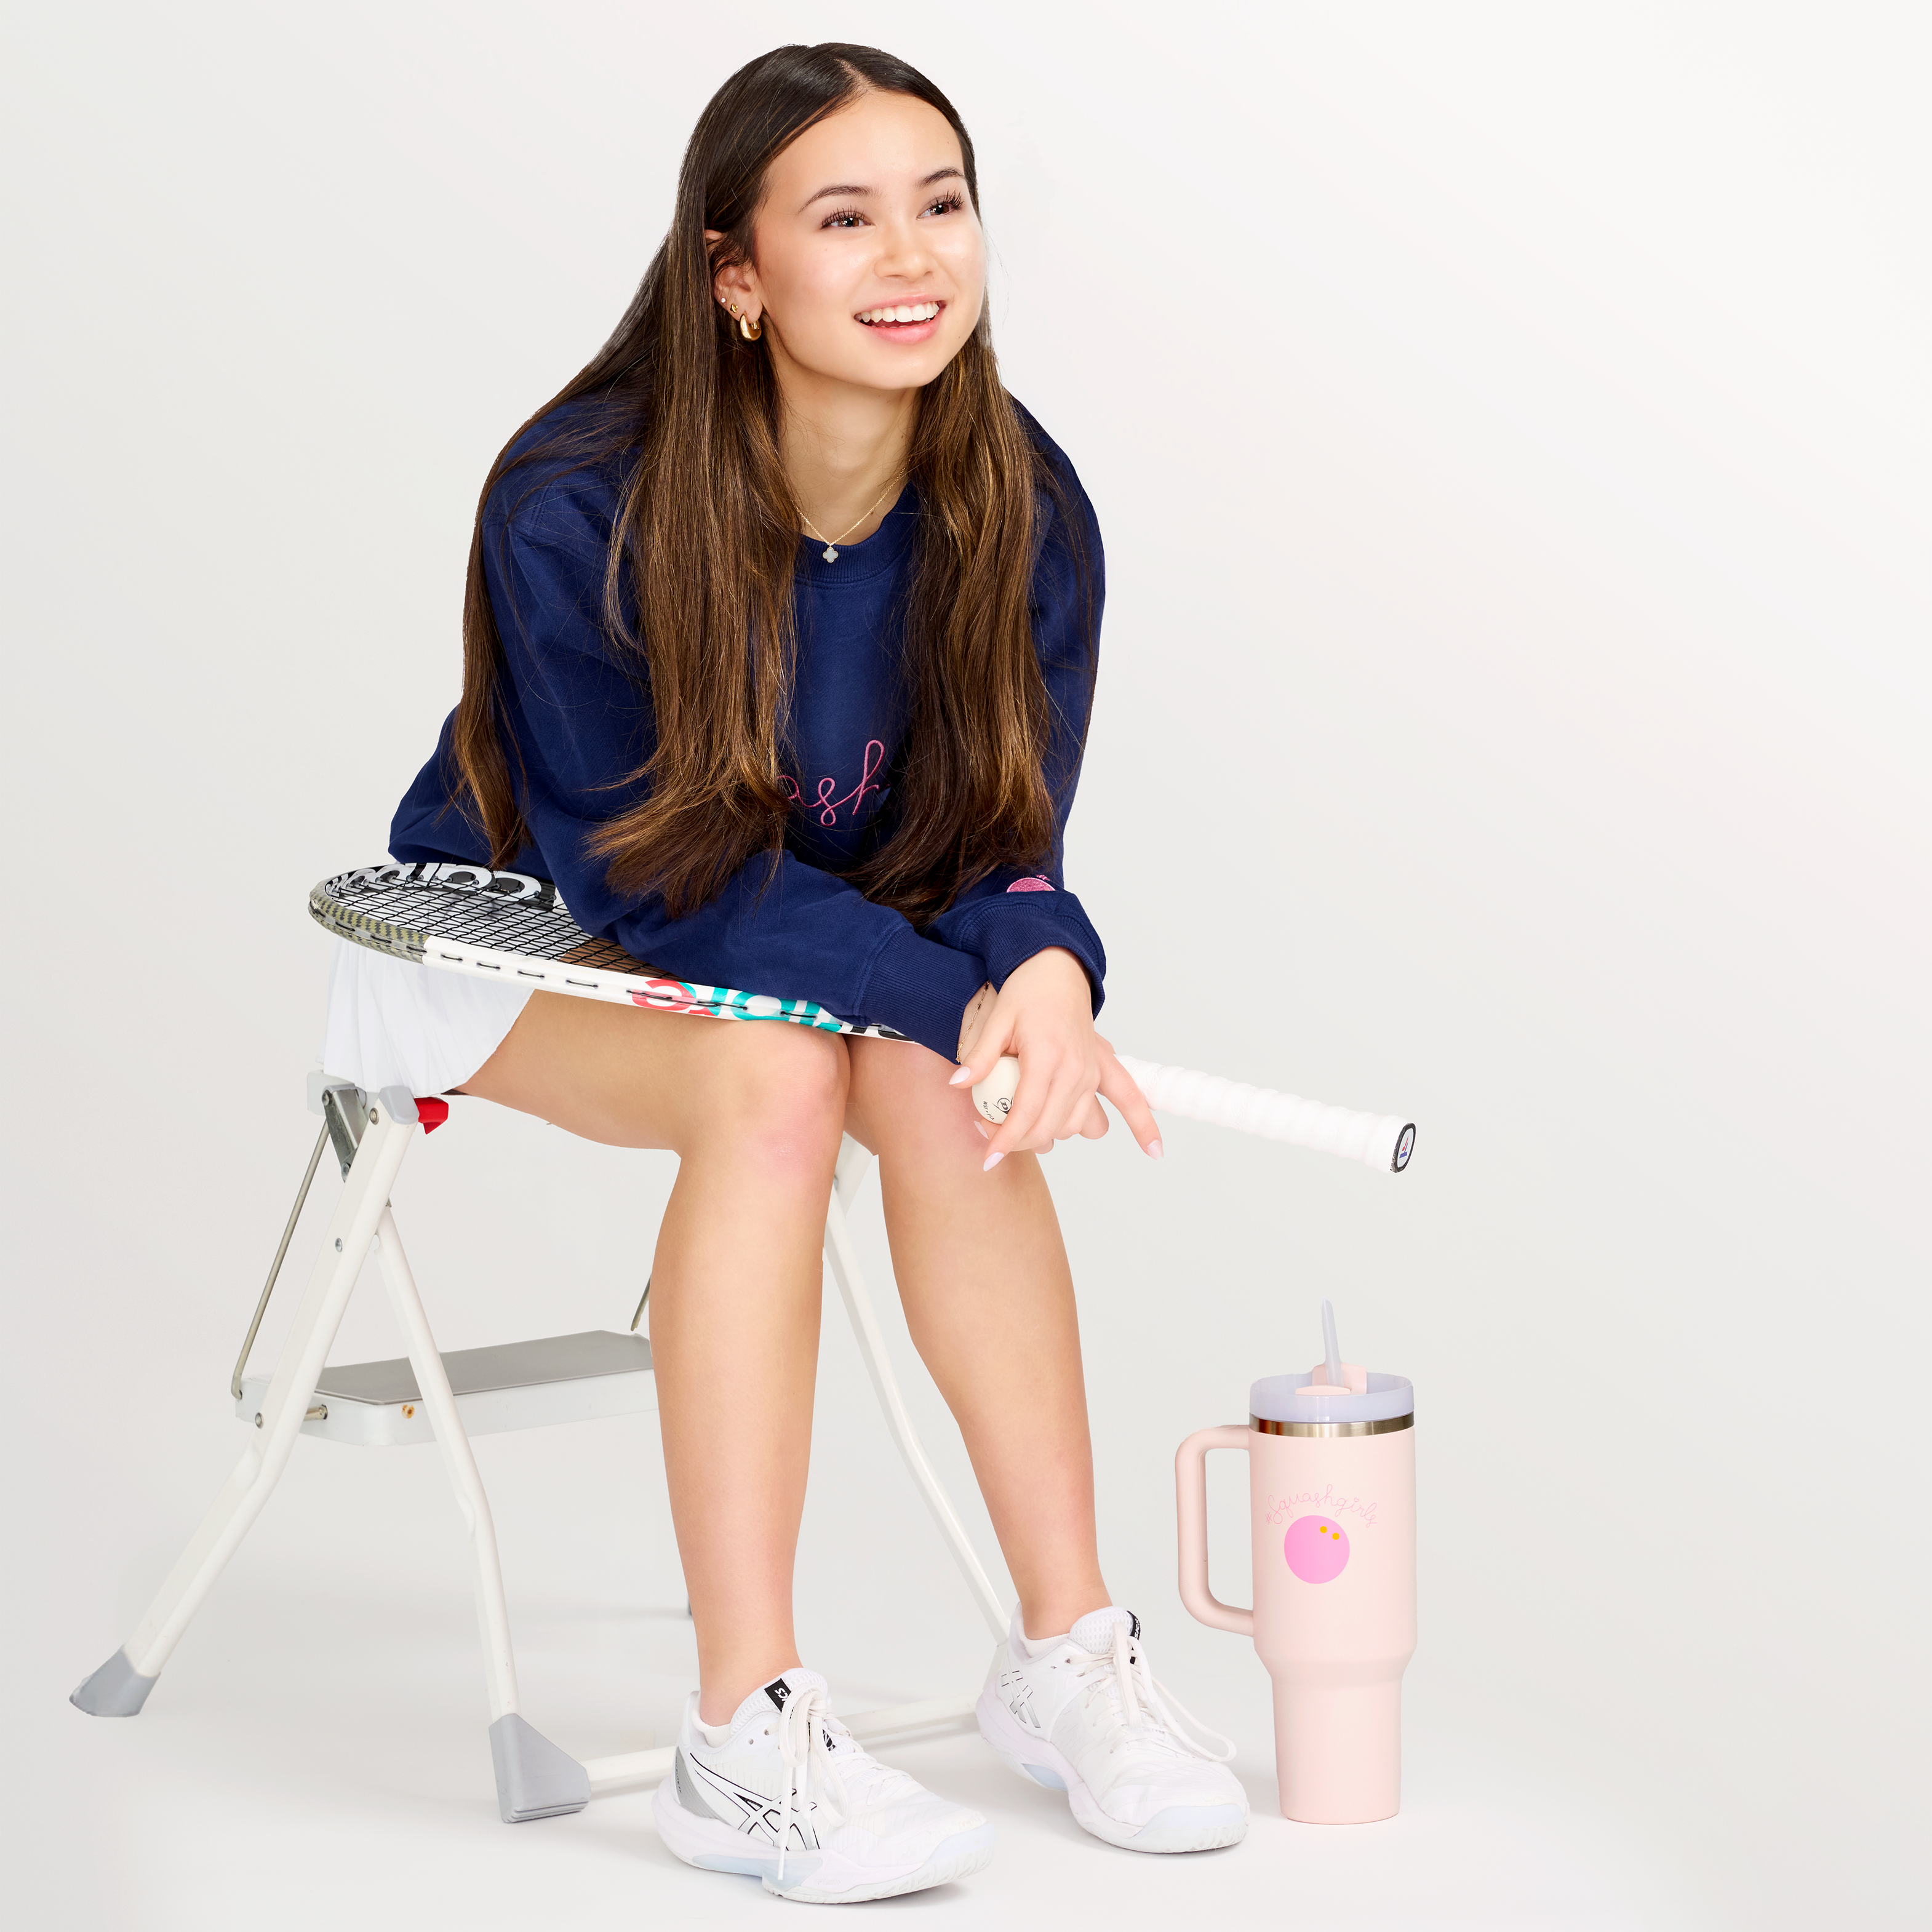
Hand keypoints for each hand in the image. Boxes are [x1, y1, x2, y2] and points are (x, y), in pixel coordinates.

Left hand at [950, 949, 1161, 1167]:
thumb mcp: (996, 1021)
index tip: (988, 1159)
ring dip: (1048, 1136)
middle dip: (1017, 1141)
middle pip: (1048, 1127)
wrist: (1056, 973)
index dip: (1005, 1140)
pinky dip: (1143, 1126)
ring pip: (1073, 1127)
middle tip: (989, 1136)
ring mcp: (1093, 1073)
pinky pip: (1131, 1102)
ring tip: (1020, 1128)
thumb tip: (958, 1084)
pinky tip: (1154, 1152)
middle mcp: (1076, 1069)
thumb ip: (979, 1057)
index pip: (1027, 1113)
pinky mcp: (1105, 1072)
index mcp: (1047, 1055)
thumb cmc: (1026, 995)